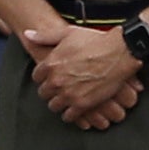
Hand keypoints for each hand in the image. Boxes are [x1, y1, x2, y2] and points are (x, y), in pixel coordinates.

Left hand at [23, 19, 142, 125]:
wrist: (121, 52)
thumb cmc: (96, 41)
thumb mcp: (67, 33)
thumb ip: (45, 36)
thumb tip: (27, 34)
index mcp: (50, 64)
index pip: (36, 77)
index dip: (44, 77)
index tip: (50, 77)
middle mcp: (56, 81)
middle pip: (44, 93)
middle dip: (50, 91)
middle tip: (59, 89)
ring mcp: (69, 94)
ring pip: (54, 106)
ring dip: (59, 103)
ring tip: (65, 100)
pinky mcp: (83, 104)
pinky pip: (69, 116)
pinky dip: (70, 115)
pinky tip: (74, 111)